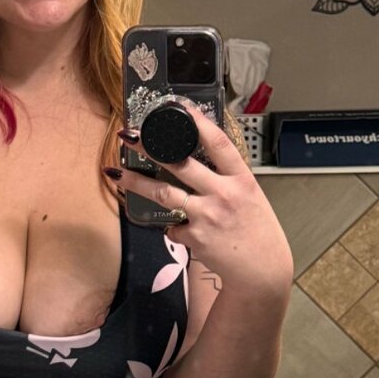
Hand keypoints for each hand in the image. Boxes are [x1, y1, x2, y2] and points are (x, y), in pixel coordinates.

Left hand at [115, 107, 292, 296]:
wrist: (262, 271)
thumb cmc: (256, 231)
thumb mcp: (250, 197)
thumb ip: (227, 179)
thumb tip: (198, 161)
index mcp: (242, 180)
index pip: (218, 143)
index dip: (197, 122)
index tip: (179, 107)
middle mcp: (224, 194)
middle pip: (180, 164)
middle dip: (150, 148)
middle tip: (129, 136)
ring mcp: (207, 216)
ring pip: (164, 194)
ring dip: (137, 182)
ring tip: (116, 173)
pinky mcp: (194, 238)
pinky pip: (172, 227)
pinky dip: (172, 227)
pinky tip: (179, 229)